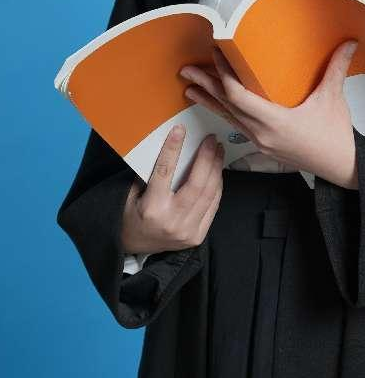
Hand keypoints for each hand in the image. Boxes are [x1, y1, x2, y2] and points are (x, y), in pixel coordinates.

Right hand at [120, 126, 225, 255]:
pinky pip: (213, 205)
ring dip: (216, 169)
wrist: (135, 247)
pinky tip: (217, 171)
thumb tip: (171, 146)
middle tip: (211, 139)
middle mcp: (171, 221)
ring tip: (218, 150)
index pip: (164, 172)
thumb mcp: (132, 193)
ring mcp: (186, 231)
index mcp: (151, 208)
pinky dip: (217, 186)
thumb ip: (149, 173)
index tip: (180, 130)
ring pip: (209, 194)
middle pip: (196, 184)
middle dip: (206, 157)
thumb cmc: (132, 214)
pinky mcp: (197, 237)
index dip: (173, 149)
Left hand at [178, 40, 359, 189]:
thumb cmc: (335, 137)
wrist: (340, 167)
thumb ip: (338, 68)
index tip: (215, 54)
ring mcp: (260, 141)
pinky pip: (235, 125)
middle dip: (205, 85)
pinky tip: (215, 105)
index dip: (223, 74)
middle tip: (187, 69)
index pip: (238, 96)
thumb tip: (349, 42)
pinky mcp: (262, 144)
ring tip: (189, 87)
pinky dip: (222, 112)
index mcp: (275, 121)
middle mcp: (261, 133)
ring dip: (208, 100)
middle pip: (226, 106)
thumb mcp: (334, 98)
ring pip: (227, 117)